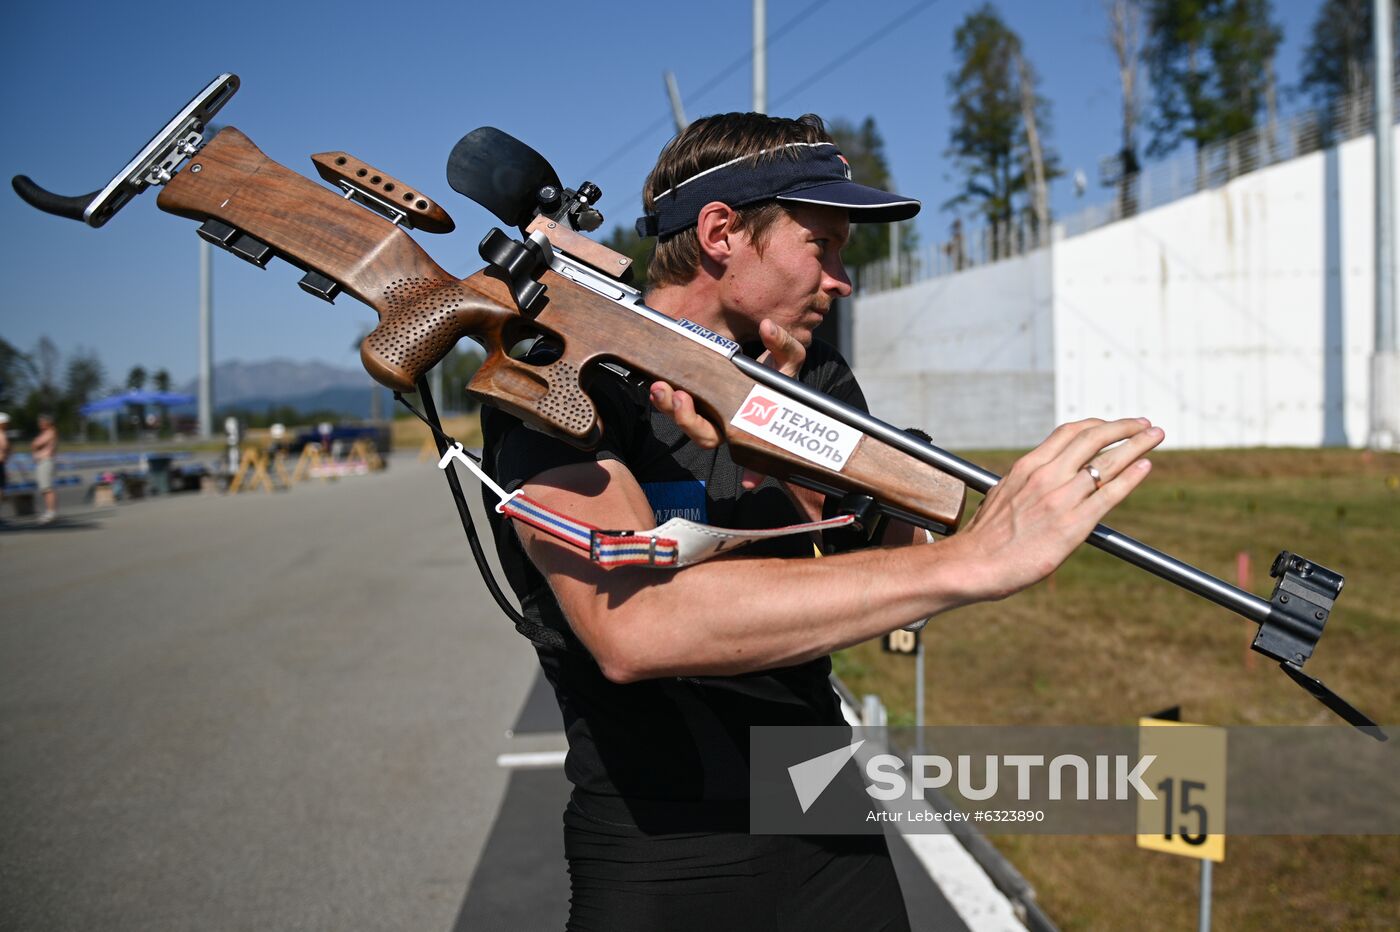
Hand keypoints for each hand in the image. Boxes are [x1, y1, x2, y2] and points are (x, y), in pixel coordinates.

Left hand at [649, 319, 804, 490]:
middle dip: (686, 419)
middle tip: (678, 395)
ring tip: (660, 387)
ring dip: (668, 408)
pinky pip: (674, 405)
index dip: (748, 466)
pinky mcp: (693, 399)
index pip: (746, 449)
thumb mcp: (789, 361)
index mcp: (750, 422)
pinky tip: (654, 383)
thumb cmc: (779, 375)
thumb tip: (768, 328)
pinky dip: (663, 400)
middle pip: (703, 435)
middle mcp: (727, 423)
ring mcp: (708, 413)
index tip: (743, 475)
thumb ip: (783, 346)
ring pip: (686, 422)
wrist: (765, 371)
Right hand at [953, 417, 1163, 600]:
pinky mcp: (1073, 524)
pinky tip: (1144, 467)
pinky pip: (1109, 495)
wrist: (975, 564)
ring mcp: (1061, 499)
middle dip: (1124, 427)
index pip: (1069, 433)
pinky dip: (1130, 478)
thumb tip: (1045, 481)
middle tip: (1145, 425)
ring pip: (1106, 463)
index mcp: (1027, 467)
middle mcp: (1046, 476)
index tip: (1113, 426)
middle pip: (1093, 439)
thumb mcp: (1004, 494)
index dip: (1097, 425)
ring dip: (1136, 446)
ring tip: (1154, 436)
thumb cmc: (986, 537)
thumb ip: (1028, 483)